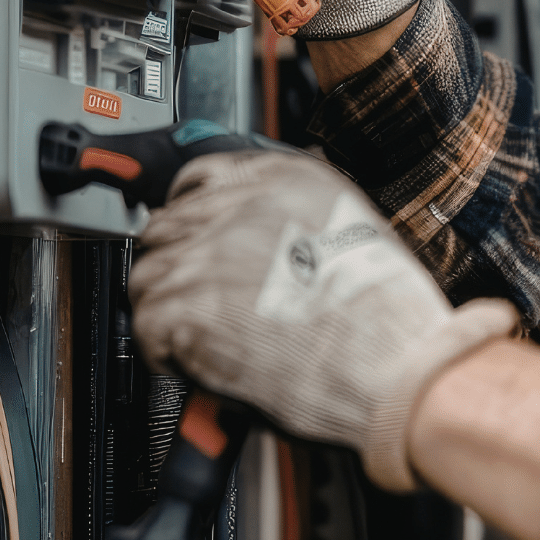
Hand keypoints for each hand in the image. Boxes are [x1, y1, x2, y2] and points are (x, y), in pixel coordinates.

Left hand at [129, 150, 516, 490]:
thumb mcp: (353, 228)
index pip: (201, 178)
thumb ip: (298, 216)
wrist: (394, 362)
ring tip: (205, 338)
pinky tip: (201, 361)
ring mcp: (205, 252)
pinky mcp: (184, 306)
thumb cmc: (388, 313)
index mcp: (282, 178)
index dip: (193, 217)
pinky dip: (165, 351)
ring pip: (146, 275)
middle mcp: (237, 204)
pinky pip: (145, 325)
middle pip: (165, 226)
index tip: (193, 239)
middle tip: (199, 300)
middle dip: (177, 265)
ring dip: (168, 309)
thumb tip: (266, 233)